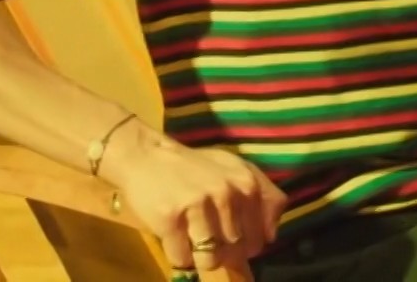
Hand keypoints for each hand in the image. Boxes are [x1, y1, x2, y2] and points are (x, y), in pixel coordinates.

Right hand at [101, 119, 287, 272]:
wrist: (145, 155)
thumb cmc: (192, 167)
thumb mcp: (234, 169)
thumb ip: (262, 196)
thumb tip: (271, 235)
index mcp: (247, 183)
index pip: (261, 239)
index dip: (245, 244)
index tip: (229, 234)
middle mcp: (227, 193)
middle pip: (236, 253)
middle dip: (221, 251)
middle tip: (204, 232)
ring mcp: (199, 206)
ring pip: (210, 260)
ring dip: (199, 256)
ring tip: (189, 234)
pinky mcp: (171, 219)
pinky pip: (182, 259)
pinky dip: (177, 253)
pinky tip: (172, 232)